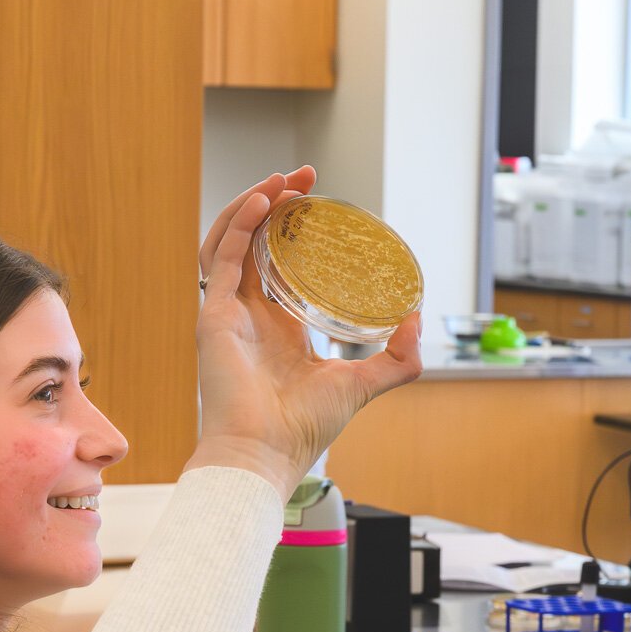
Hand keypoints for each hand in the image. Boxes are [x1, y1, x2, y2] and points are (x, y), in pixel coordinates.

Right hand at [187, 167, 422, 497]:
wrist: (265, 453)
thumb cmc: (303, 429)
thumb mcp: (362, 385)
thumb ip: (397, 360)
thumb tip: (416, 319)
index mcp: (279, 330)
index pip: (281, 266)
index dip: (296, 231)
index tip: (320, 203)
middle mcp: (250, 317)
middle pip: (256, 244)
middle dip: (277, 205)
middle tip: (305, 178)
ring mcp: (227, 314)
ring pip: (231, 243)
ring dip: (253, 205)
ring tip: (283, 180)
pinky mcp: (213, 316)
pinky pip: (221, 259)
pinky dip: (239, 226)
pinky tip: (262, 201)